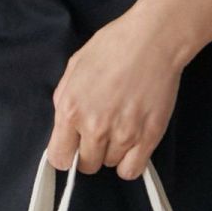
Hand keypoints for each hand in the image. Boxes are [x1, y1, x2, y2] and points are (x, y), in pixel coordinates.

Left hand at [44, 1, 188, 179]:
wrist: (152, 40)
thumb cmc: (113, 46)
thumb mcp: (75, 68)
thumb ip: (65, 99)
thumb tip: (64, 126)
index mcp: (70, 109)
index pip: (59, 158)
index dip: (65, 154)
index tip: (72, 147)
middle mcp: (94, 127)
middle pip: (86, 165)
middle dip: (90, 151)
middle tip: (100, 130)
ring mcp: (123, 135)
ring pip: (110, 165)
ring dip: (112, 151)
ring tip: (121, 125)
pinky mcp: (148, 138)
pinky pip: (132, 170)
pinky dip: (130, 162)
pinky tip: (132, 144)